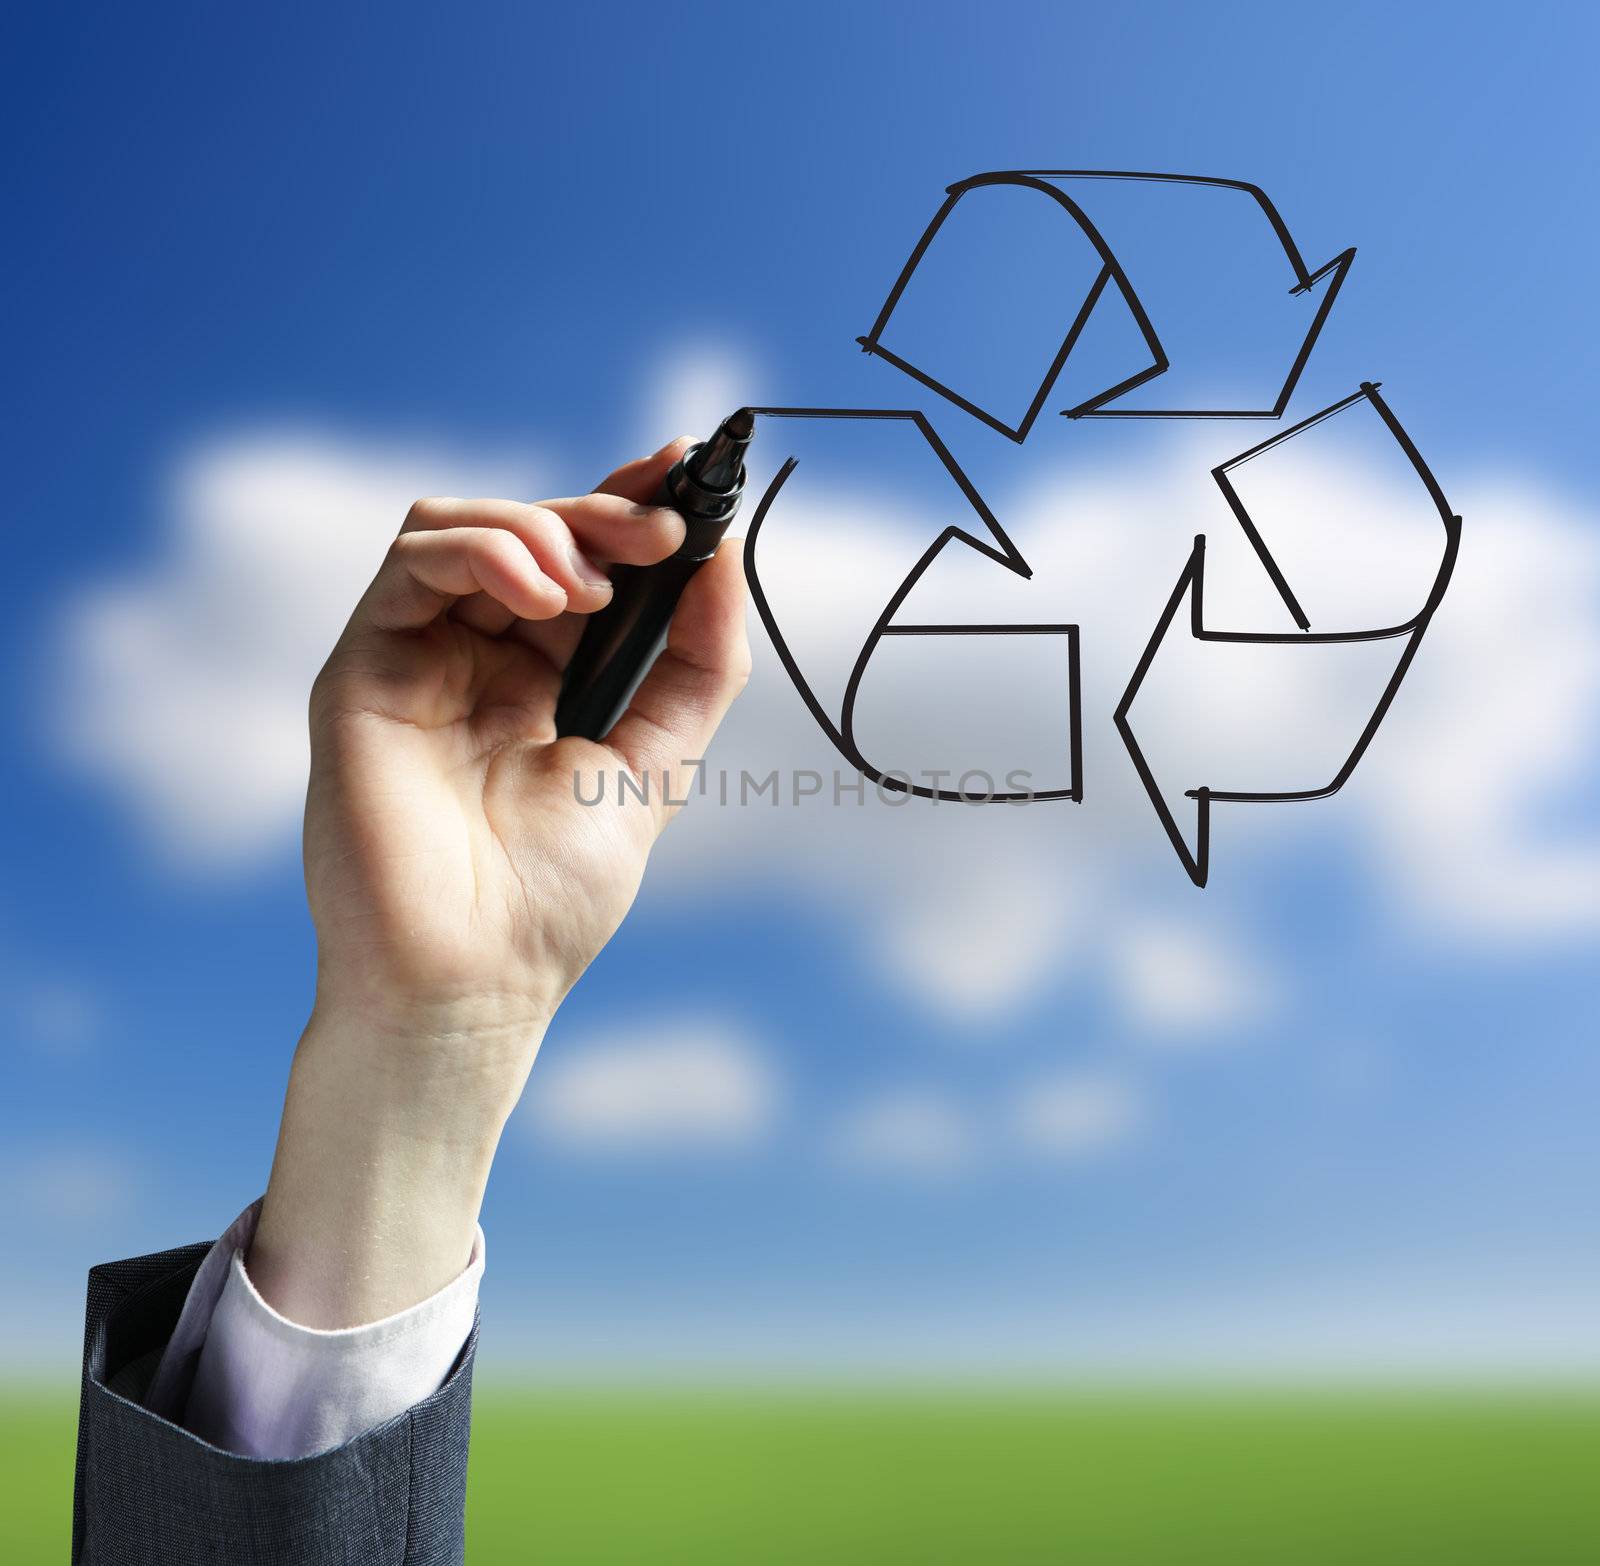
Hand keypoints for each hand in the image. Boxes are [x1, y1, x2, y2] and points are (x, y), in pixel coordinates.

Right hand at [249, 438, 749, 1325]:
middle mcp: (473, 657)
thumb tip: (723, 561)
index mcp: (539, 677)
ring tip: (592, 588)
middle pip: (526, 530)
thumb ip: (695, 663)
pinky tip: (544, 593)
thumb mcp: (656, 762)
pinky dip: (485, 550)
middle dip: (602, 515)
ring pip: (462, 526)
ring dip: (541, 528)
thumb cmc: (554, 896)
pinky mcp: (364, 669)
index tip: (688, 480)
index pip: (578, 559)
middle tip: (662, 531)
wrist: (473, 982)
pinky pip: (413, 564)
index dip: (628, 509)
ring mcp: (415, 659)